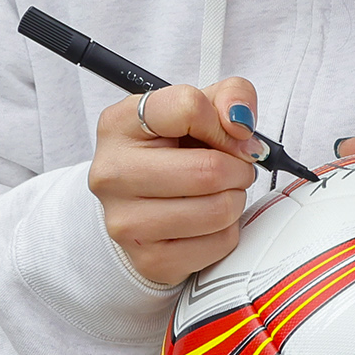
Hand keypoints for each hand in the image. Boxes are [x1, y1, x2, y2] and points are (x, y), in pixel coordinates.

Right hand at [90, 73, 265, 288]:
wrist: (138, 205)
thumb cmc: (169, 151)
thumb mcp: (197, 108)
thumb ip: (230, 95)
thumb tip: (241, 123)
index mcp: (119, 124)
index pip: (188, 107)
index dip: (224, 122)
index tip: (229, 133)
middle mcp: (113, 173)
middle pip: (209, 170)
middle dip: (238, 168)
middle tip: (234, 167)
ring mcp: (127, 221)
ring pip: (219, 210)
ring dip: (235, 198)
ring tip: (220, 191)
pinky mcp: (150, 259)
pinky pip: (220, 242)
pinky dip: (228, 229)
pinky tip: (209, 218)